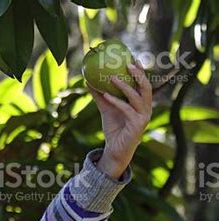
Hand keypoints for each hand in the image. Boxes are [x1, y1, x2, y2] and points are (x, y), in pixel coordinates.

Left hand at [87, 59, 152, 178]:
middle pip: (146, 87)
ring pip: (137, 97)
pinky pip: (126, 109)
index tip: (133, 57)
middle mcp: (146, 109)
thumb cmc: (113, 129)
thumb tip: (88, 80)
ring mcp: (143, 117)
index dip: (140, 71)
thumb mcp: (105, 109)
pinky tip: (106, 94)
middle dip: (139, 74)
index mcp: (142, 104)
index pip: (144, 84)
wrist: (114, 150)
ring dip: (125, 86)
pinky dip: (116, 101)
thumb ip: (99, 95)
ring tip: (112, 77)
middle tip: (128, 63)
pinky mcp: (137, 126)